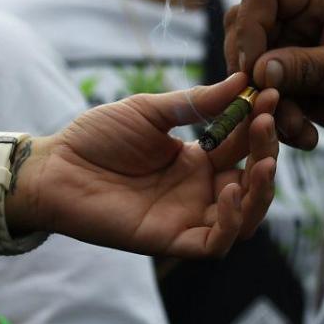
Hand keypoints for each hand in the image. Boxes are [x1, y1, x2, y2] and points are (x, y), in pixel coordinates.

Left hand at [15, 72, 279, 259]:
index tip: (269, 94)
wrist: (55, 168)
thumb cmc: (96, 138)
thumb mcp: (149, 111)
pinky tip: (229, 190)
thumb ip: (195, 103)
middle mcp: (199, 191)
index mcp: (197, 160)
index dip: (260, 123)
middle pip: (252, 182)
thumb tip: (240, 80)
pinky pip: (215, 242)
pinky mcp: (171, 240)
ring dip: (261, 191)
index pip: (243, 145)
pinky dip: (232, 221)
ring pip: (245, 218)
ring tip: (262, 161)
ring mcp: (187, 217)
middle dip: (266, 152)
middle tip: (267, 121)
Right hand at [222, 0, 323, 147]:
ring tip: (296, 129)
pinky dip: (280, 120)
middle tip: (262, 100)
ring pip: (253, 70)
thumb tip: (258, 70)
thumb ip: (305, 67)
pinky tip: (306, 137)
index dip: (249, 26)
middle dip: (247, 68)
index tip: (252, 67)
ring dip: (266, 103)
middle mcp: (302, 18)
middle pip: (245, 29)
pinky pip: (270, 98)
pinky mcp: (298, 82)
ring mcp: (297, 50)